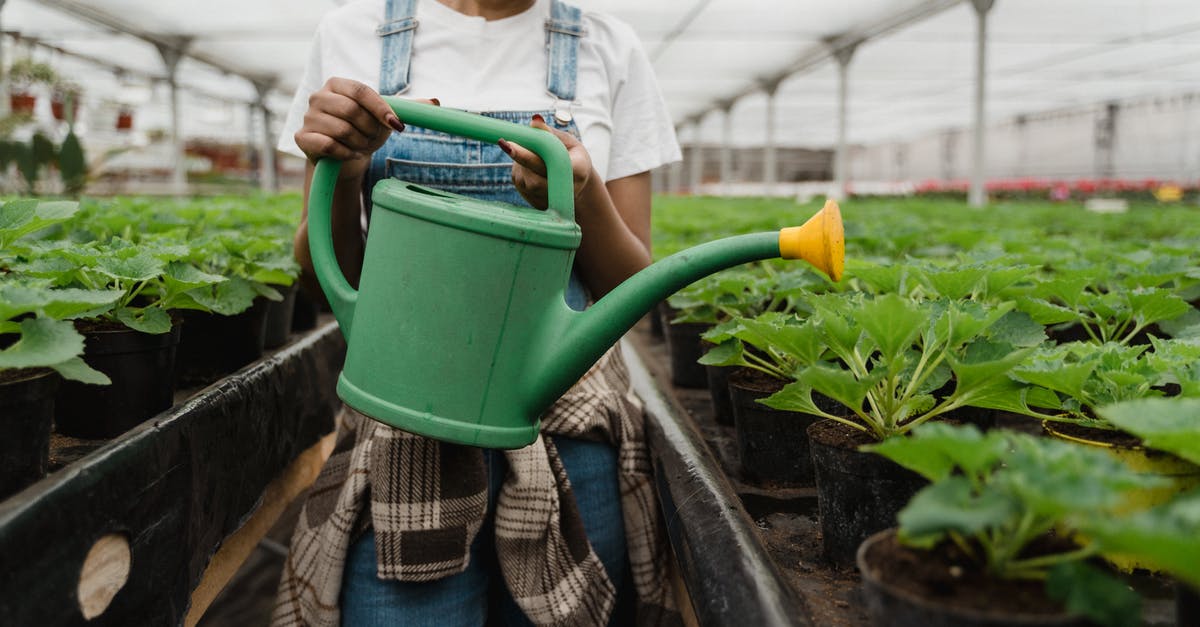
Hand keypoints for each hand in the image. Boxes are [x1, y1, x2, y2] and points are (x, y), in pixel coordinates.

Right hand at [294, 78, 437, 181]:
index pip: (361, 91)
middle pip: (351, 110)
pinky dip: (346, 153)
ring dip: (359, 143)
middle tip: (373, 139)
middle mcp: (318, 96)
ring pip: (341, 130)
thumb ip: (407, 109)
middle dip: (370, 130)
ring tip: (361, 146)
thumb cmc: (365, 131)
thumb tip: (436, 103)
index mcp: (338, 84)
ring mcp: (308, 117)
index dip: (381, 109)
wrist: (344, 158)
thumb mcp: (386, 119)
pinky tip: (350, 154)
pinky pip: (329, 146)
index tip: (397, 125)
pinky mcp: (302, 138)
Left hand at [499, 115, 594, 209]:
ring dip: (521, 163)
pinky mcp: (538, 203)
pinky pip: (521, 183)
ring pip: (525, 180)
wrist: (577, 183)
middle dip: (518, 159)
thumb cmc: (572, 156)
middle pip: (534, 179)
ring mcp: (551, 200)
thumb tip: (534, 120)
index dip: (527, 156)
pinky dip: (522, 170)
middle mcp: (565, 190)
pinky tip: (532, 167)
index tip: (508, 145)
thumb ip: (550, 133)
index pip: (550, 164)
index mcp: (578, 171)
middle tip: (505, 142)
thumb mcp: (567, 141)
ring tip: (532, 153)